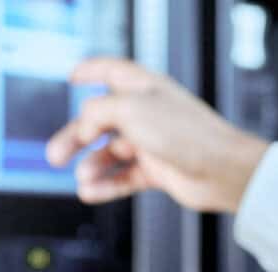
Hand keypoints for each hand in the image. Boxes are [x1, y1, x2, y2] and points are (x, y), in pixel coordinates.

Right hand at [46, 57, 269, 212]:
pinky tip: (91, 192)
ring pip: (112, 153)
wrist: (221, 170)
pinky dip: (107, 185)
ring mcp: (154, 143)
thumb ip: (98, 112)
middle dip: (77, 137)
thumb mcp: (130, 110)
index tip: (72, 77)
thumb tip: (83, 125)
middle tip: (56, 154)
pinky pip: (125, 178)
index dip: (91, 71)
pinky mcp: (159, 170)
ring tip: (82, 178)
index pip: (112, 72)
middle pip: (102, 121)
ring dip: (93, 165)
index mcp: (144, 88)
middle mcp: (148, 113)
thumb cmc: (187, 134)